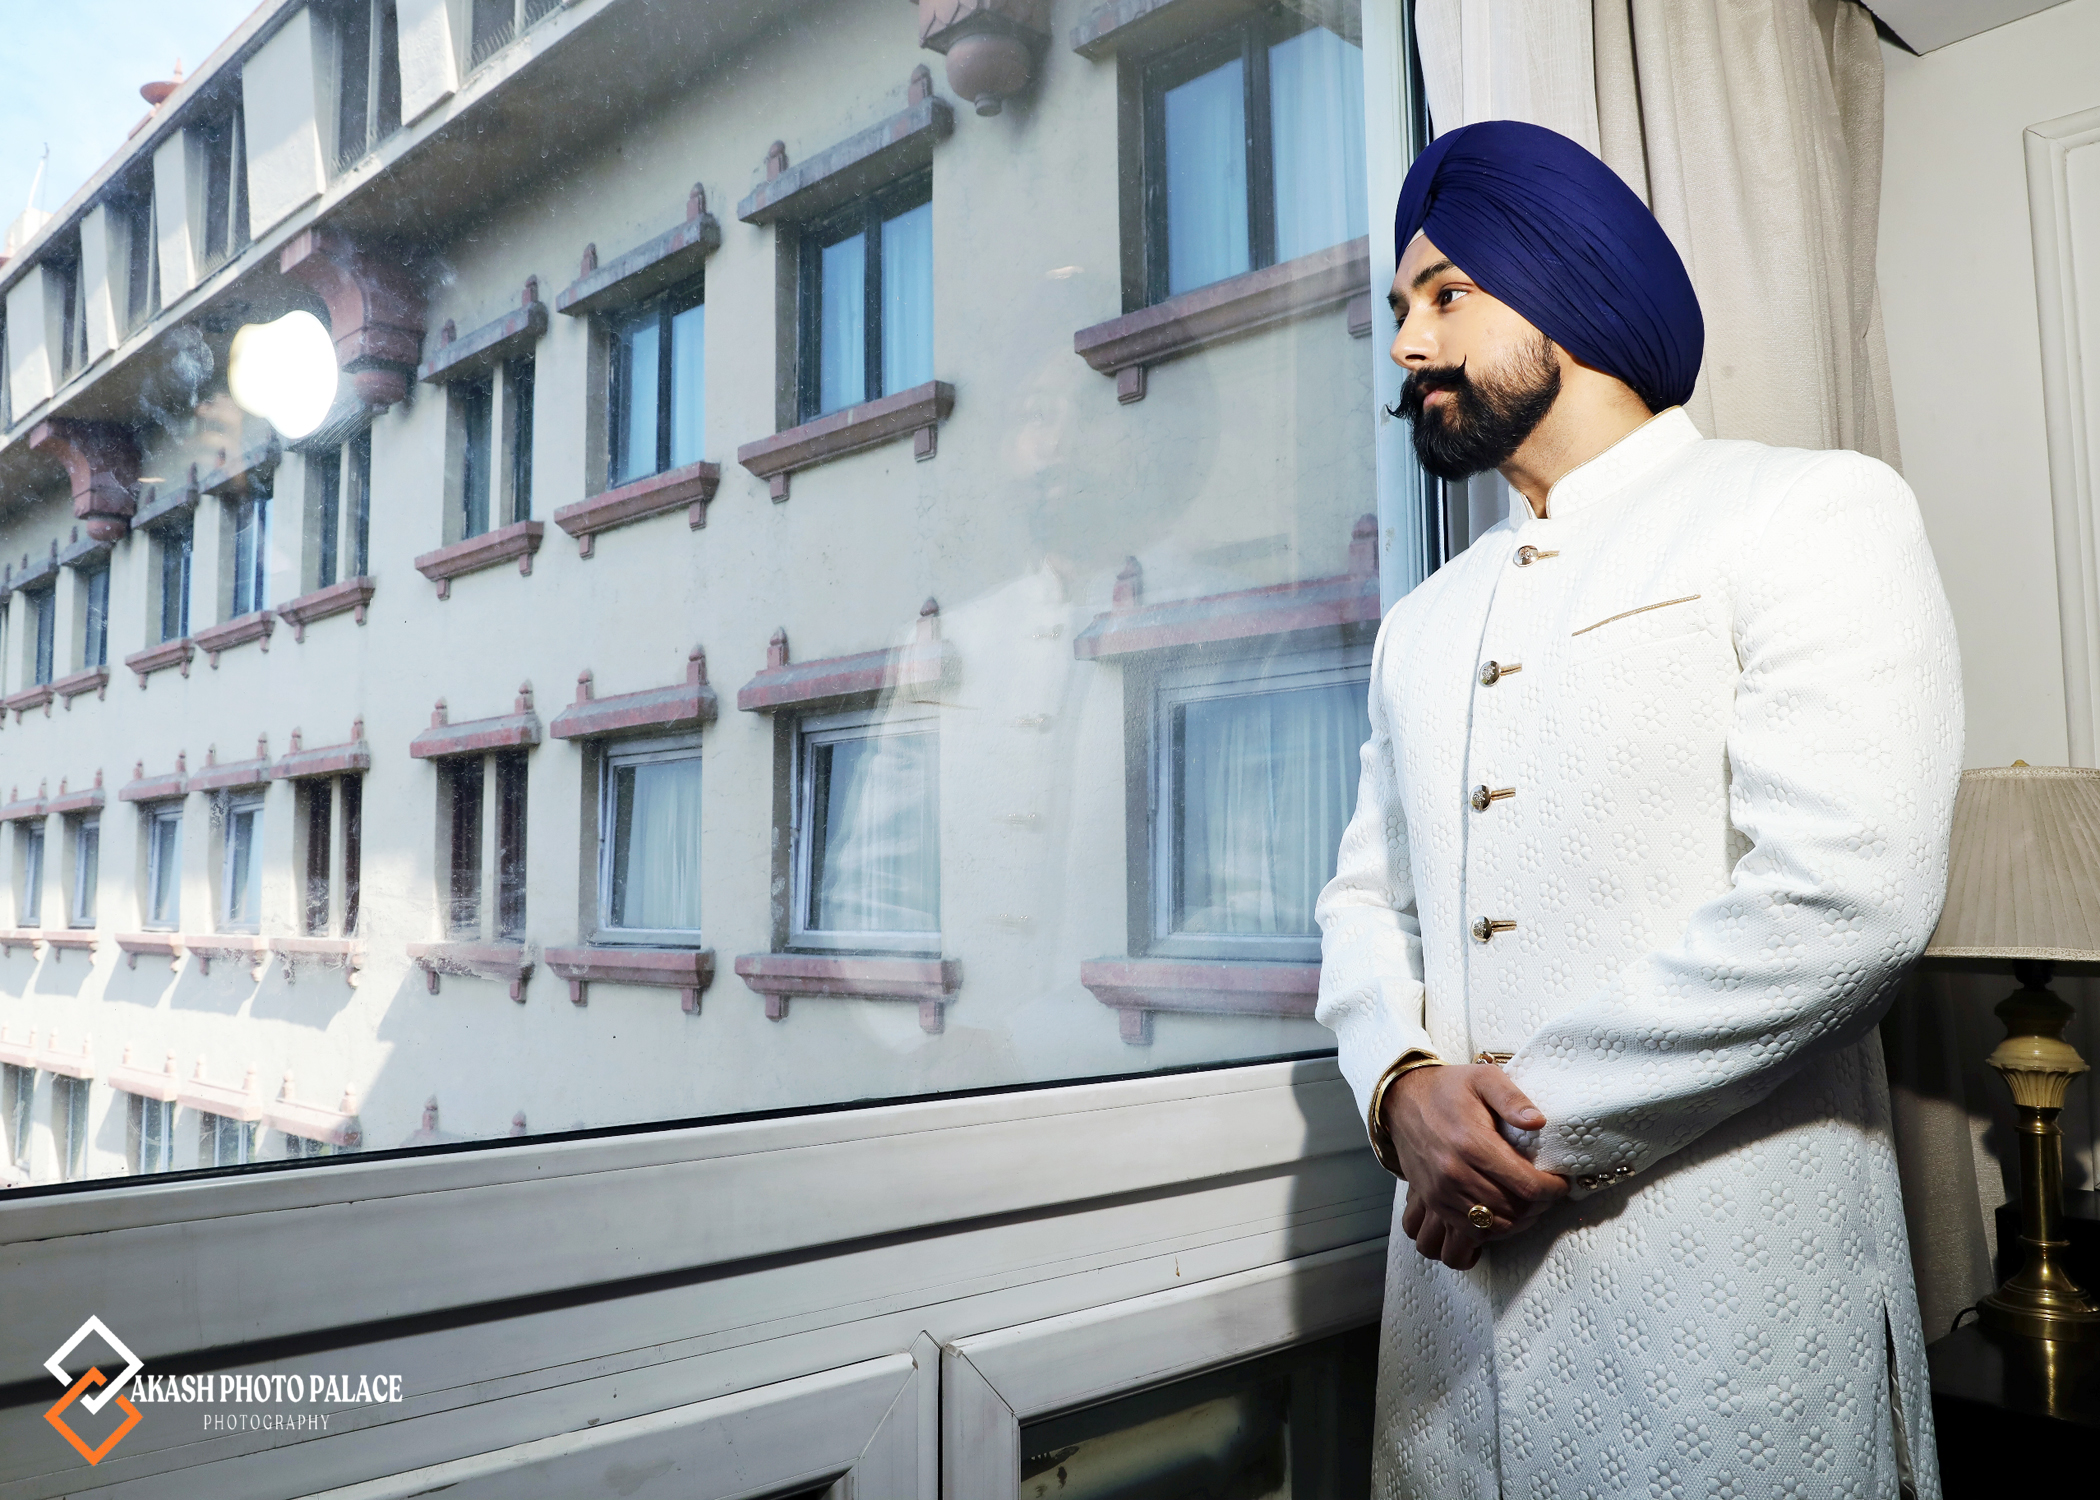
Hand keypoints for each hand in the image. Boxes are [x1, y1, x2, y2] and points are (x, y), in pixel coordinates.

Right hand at [1384, 1063, 1568, 1269]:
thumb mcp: (1483, 1079)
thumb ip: (1512, 1098)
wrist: (1402, 1100)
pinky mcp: (1432, 1201)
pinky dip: (1494, 1229)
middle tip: (1549, 1193)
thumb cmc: (1447, 1089)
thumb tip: (1538, 1122)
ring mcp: (1441, 1191)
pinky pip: (1470, 1231)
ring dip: (1520, 1220)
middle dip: (1540, 1205)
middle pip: (1513, 1209)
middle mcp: (1455, 1172)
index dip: (1552, 1189)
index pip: (1526, 1184)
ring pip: (1494, 1225)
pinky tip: (1505, 1214)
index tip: (1560, 1183)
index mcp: (1472, 1143)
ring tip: (1531, 1205)